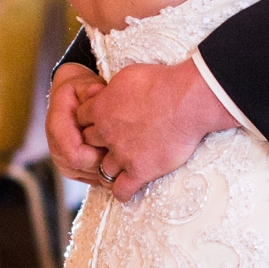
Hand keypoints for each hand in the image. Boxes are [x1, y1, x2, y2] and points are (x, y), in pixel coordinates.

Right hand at [46, 63, 110, 185]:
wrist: (69, 100)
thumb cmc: (79, 91)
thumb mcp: (83, 83)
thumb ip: (90, 88)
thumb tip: (96, 91)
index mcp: (56, 127)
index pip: (75, 155)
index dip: (97, 153)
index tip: (116, 141)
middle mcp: (56, 149)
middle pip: (85, 168)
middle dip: (107, 161)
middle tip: (125, 146)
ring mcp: (63, 162)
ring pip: (91, 176)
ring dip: (110, 167)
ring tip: (122, 149)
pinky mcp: (73, 170)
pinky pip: (93, 179)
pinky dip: (108, 170)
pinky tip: (118, 155)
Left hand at [75, 58, 235, 199]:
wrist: (187, 101)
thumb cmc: (162, 82)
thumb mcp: (128, 75)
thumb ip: (112, 89)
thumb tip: (105, 92)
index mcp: (101, 108)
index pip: (81, 119)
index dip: (91, 121)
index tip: (101, 122)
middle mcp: (106, 133)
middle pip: (88, 145)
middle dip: (96, 145)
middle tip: (108, 145)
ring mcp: (122, 154)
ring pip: (102, 169)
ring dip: (108, 169)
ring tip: (118, 169)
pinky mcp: (140, 170)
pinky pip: (121, 190)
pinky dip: (121, 192)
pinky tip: (127, 190)